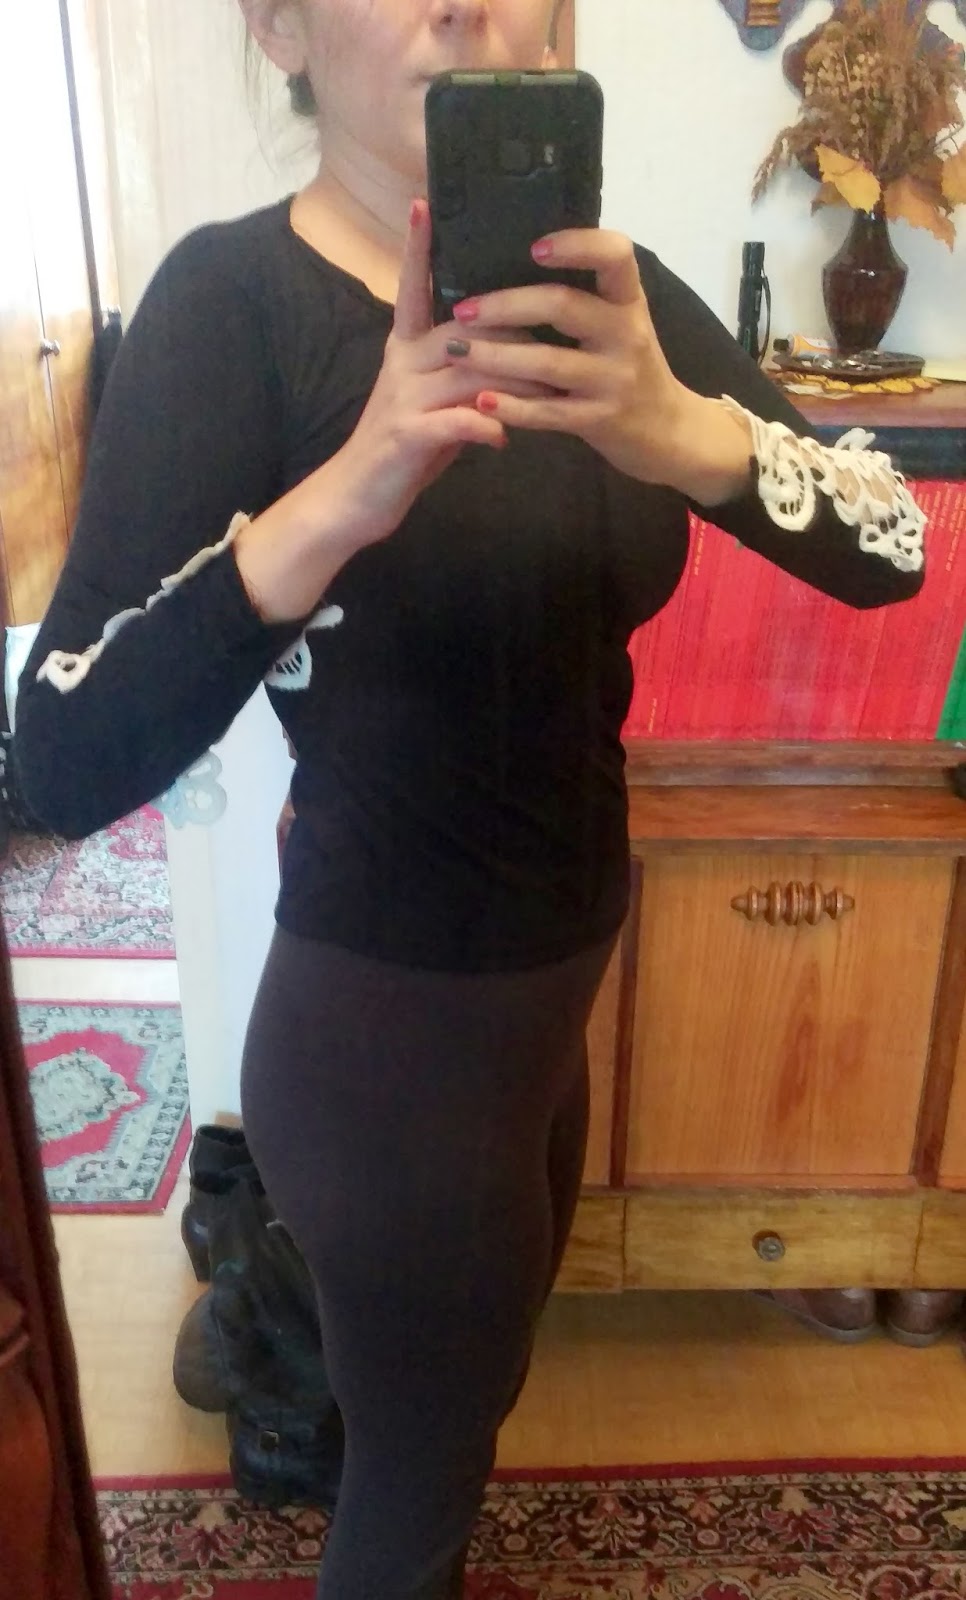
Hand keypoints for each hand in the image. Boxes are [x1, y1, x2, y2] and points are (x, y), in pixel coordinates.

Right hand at [332, 200, 548, 547]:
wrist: (355, 499)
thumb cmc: (403, 449)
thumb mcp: (432, 401)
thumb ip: (462, 371)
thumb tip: (508, 347)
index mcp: (405, 348)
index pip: (412, 287)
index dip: (417, 248)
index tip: (423, 203)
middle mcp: (403, 363)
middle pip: (465, 326)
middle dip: (516, 330)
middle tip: (559, 333)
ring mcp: (404, 397)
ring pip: (470, 369)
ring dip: (516, 379)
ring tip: (552, 389)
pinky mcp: (409, 433)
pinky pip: (459, 418)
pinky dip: (489, 424)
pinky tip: (505, 437)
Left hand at [444, 229, 752, 504]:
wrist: (671, 433)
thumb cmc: (631, 369)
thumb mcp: (621, 325)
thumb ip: (586, 296)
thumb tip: (518, 259)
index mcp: (629, 302)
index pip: (615, 256)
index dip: (576, 245)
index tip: (534, 247)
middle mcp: (625, 335)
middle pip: (563, 306)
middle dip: (506, 306)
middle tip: (463, 310)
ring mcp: (614, 380)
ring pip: (547, 362)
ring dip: (495, 355)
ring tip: (456, 350)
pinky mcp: (601, 420)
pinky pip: (549, 412)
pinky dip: (513, 406)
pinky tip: (482, 400)